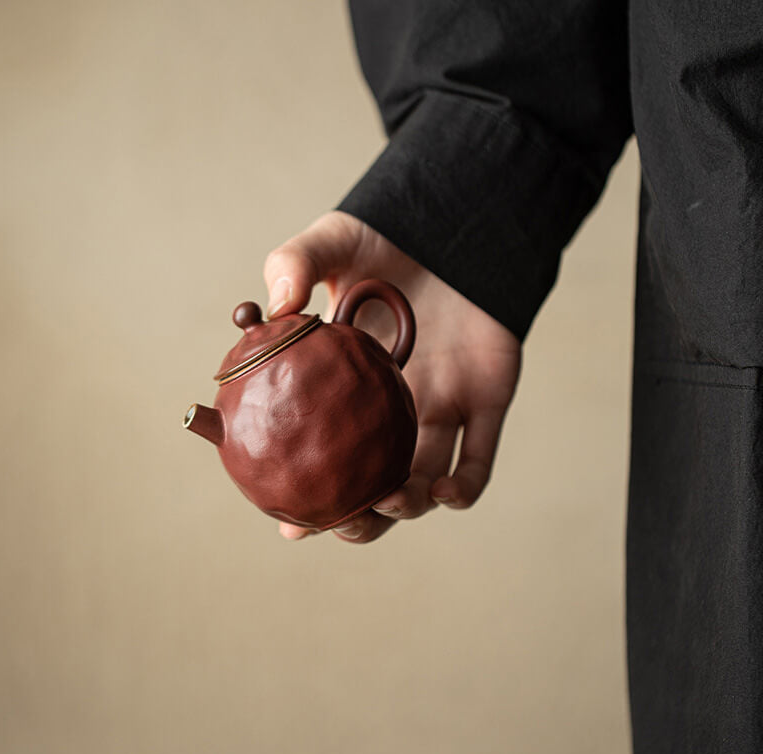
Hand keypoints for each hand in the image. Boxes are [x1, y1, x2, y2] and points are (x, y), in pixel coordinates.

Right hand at [264, 211, 521, 542]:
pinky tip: (445, 493)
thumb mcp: (333, 242)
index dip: (311, 489)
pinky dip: (466, 487)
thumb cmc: (390, 235)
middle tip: (340, 524)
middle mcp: (395, 404)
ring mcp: (443, 406)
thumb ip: (296, 264)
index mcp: (353, 382)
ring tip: (388, 503)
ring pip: (425, 479)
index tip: (289, 519)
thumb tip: (276, 305)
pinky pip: (480, 457)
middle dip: (361, 516)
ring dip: (408, 506)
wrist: (460, 221)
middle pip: (377, 480)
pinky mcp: (487, 401)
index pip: (327, 447)